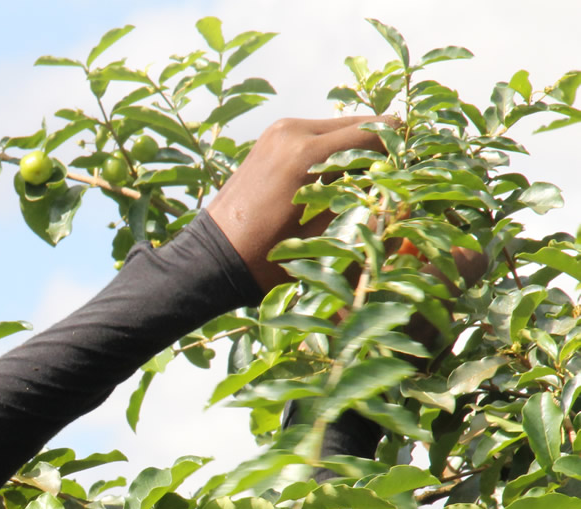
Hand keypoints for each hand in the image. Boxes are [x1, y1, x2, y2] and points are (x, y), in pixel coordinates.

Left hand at [209, 116, 393, 292]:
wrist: (212, 258)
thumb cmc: (268, 259)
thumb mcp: (326, 238)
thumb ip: (368, 206)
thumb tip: (409, 191)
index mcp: (308, 152)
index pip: (378, 132)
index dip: (404, 150)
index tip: (419, 170)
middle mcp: (293, 130)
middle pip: (360, 125)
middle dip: (383, 149)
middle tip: (399, 179)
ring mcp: (279, 131)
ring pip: (339, 129)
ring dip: (358, 150)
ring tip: (368, 184)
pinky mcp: (271, 138)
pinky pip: (316, 136)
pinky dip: (333, 152)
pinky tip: (338, 182)